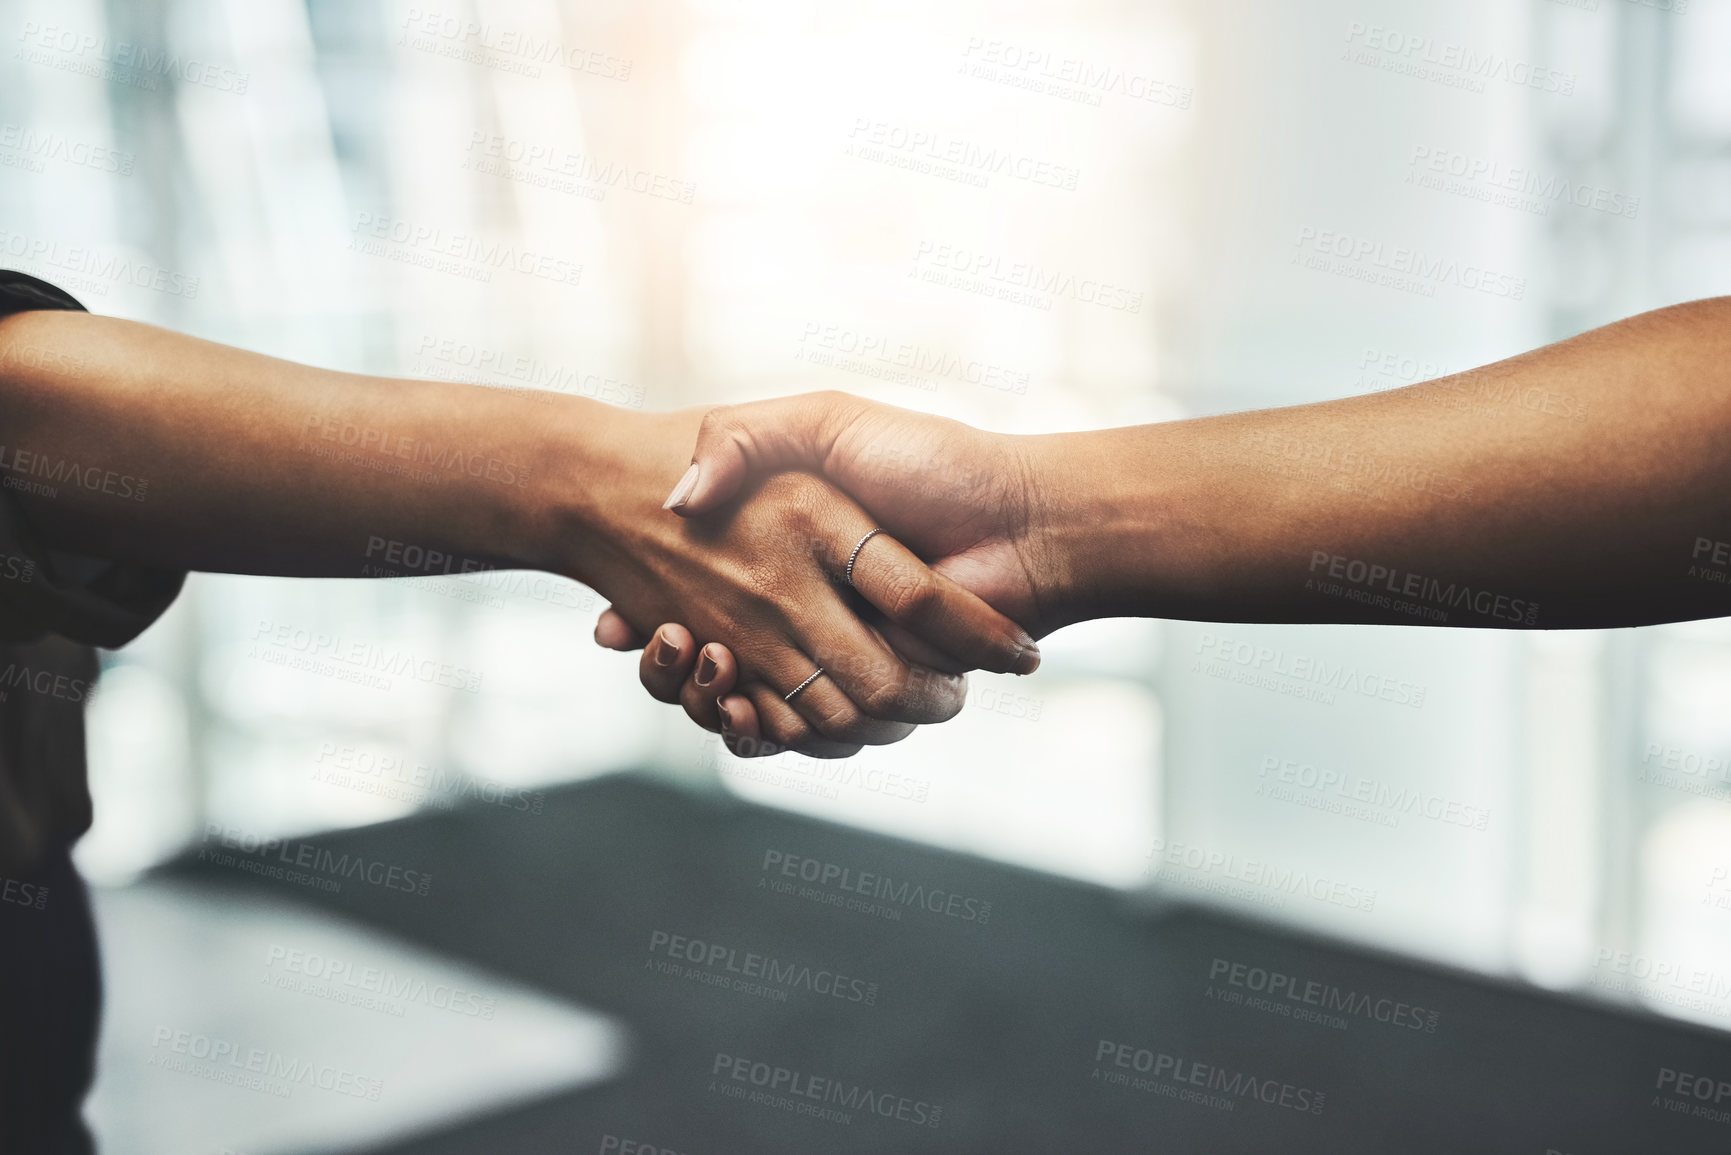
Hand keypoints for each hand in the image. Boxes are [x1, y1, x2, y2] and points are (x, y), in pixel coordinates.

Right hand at [564, 408, 1037, 756]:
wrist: (1028, 520)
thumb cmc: (932, 462)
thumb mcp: (824, 425)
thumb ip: (748, 438)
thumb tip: (679, 493)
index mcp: (794, 553)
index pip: (702, 603)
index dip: (655, 624)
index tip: (614, 623)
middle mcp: (809, 611)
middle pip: (717, 664)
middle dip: (676, 668)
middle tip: (660, 643)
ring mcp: (836, 654)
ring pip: (748, 705)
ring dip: (709, 701)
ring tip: (692, 659)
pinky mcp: (869, 691)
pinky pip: (797, 732)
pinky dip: (760, 732)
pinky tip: (735, 702)